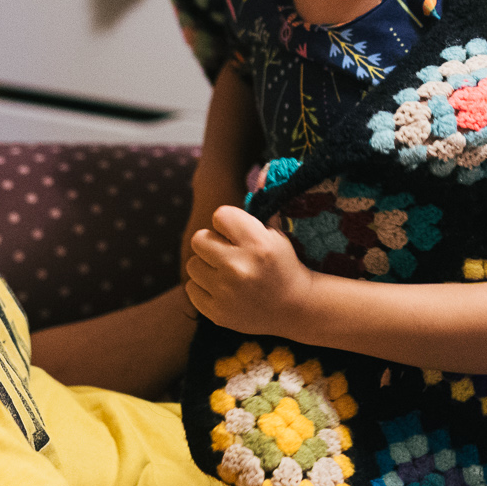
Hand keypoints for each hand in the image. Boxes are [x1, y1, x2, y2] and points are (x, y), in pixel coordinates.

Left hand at [185, 205, 312, 333]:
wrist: (295, 307)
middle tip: (226, 252)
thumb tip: (259, 172)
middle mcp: (239, 267)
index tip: (235, 232)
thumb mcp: (276, 234)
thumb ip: (257, 211)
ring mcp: (226, 292)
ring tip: (225, 272)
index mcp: (256, 243)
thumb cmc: (282, 265)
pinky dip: (204, 287)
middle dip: (212, 243)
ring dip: (206, 266)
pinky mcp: (217, 313)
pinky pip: (191, 288)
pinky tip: (223, 289)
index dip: (226, 222)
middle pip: (199, 238)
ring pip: (192, 264)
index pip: (220, 215)